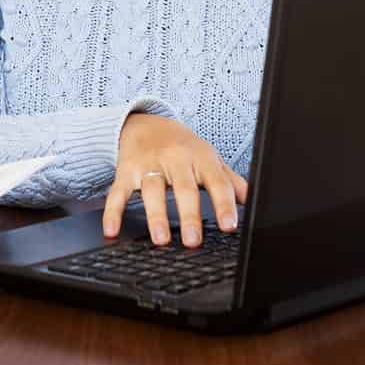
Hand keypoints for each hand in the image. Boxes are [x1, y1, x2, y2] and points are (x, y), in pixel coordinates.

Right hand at [103, 113, 247, 247]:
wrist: (145, 123)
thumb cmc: (183, 148)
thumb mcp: (209, 159)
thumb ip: (230, 181)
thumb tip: (253, 200)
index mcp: (200, 157)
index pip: (216, 181)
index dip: (223, 203)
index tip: (229, 226)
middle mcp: (174, 159)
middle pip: (183, 187)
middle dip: (188, 215)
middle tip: (193, 241)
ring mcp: (148, 165)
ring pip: (152, 190)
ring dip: (156, 215)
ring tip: (160, 239)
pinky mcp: (126, 171)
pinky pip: (118, 192)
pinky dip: (112, 211)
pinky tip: (111, 230)